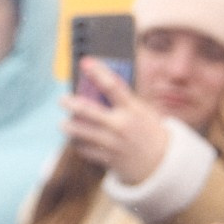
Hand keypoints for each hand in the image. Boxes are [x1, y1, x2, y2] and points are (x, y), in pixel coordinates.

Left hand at [63, 59, 172, 183]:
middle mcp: (121, 125)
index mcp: (132, 109)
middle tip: (62, 100)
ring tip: (64, 124)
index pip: (113, 86)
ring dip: (69, 126)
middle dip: (71, 103)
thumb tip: (95, 87)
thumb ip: (122, 101)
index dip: (98, 72)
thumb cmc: (147, 130)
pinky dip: (78, 143)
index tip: (85, 62)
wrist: (160, 161)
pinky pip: (84, 148)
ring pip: (81, 131)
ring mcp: (113, 143)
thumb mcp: (142, 111)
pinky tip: (78, 139)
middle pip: (88, 110)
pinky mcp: (107, 158)